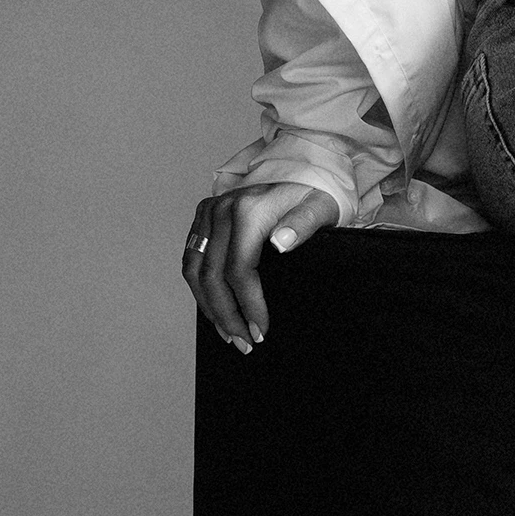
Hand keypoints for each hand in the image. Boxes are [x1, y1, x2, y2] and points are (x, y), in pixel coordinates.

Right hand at [181, 182, 338, 351]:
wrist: (302, 172)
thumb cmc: (314, 196)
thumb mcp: (321, 208)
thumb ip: (304, 224)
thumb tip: (282, 243)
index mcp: (250, 210)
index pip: (239, 269)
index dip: (248, 305)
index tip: (261, 330)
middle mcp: (223, 208)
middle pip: (212, 275)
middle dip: (227, 315)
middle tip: (244, 343)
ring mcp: (210, 211)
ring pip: (195, 270)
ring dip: (209, 307)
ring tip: (229, 334)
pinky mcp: (204, 216)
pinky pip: (192, 258)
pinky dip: (200, 288)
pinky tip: (215, 309)